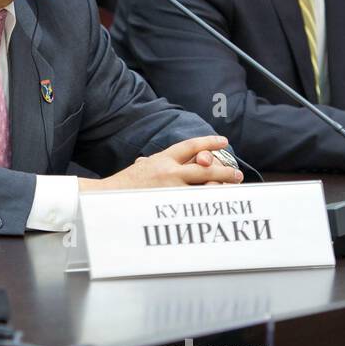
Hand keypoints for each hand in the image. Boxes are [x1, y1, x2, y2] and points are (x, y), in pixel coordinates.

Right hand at [79, 136, 242, 191]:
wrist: (107, 198)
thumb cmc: (124, 185)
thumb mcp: (142, 168)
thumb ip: (154, 163)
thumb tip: (154, 160)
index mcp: (162, 159)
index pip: (190, 145)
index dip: (209, 142)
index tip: (223, 141)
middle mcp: (169, 171)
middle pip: (205, 167)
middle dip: (224, 170)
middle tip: (236, 174)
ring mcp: (171, 188)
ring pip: (205, 186)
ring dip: (221, 187)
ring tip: (232, 189)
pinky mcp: (170, 204)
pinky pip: (196, 203)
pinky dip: (209, 202)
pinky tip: (219, 204)